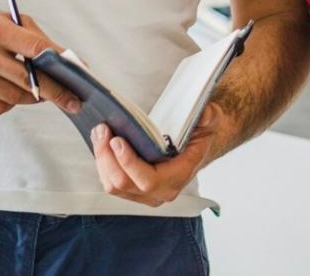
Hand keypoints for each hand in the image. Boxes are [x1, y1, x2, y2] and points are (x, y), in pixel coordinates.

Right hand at [0, 8, 81, 116]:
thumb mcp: (6, 20)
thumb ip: (35, 38)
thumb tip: (67, 60)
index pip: (35, 48)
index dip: (58, 64)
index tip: (76, 78)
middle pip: (28, 79)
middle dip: (55, 91)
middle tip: (73, 101)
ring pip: (15, 97)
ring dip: (32, 96)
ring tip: (40, 91)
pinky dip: (10, 102)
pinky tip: (10, 89)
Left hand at [91, 102, 222, 206]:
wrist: (195, 146)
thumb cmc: (200, 133)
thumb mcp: (210, 120)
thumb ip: (209, 116)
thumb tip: (205, 113)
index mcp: (179, 176)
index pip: (149, 181)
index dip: (129, 163)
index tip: (117, 140)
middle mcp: (161, 192)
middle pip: (123, 184)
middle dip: (107, 157)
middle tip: (101, 130)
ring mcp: (146, 195)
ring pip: (113, 185)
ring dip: (102, 160)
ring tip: (99, 133)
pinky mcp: (133, 191)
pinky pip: (111, 183)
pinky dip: (103, 164)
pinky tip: (102, 143)